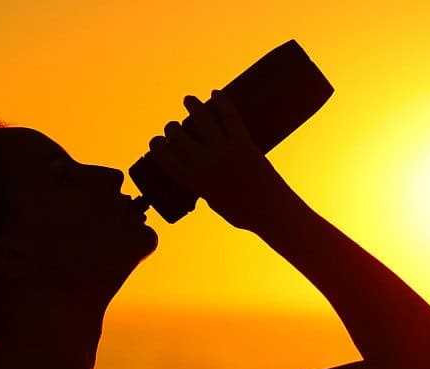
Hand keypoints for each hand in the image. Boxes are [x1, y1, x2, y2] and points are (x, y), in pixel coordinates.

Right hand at [147, 89, 301, 231]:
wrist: (273, 212)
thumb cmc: (245, 213)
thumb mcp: (216, 203)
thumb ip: (207, 186)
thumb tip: (205, 171)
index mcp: (196, 182)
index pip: (166, 158)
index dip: (157, 146)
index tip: (157, 141)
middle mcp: (207, 164)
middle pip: (179, 136)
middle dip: (172, 128)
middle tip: (174, 126)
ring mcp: (226, 151)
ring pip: (202, 120)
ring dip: (192, 105)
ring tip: (188, 99)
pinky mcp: (245, 143)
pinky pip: (231, 117)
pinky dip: (223, 102)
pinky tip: (215, 93)